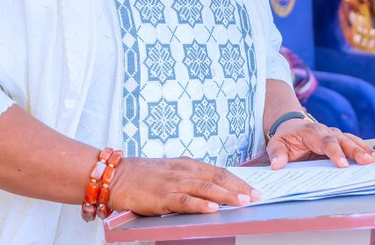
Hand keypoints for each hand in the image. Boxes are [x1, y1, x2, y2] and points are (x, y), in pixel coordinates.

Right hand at [109, 156, 259, 215]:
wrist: (117, 176)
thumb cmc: (144, 177)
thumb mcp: (172, 172)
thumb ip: (191, 179)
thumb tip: (214, 192)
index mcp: (188, 164)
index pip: (219, 172)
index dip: (239, 180)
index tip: (254, 189)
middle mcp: (184, 171)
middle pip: (218, 178)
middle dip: (239, 188)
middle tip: (257, 196)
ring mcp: (174, 183)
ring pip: (206, 189)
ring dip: (226, 196)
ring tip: (243, 202)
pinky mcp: (162, 196)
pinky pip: (185, 201)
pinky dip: (200, 205)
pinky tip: (213, 210)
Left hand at [266, 119, 374, 169]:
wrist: (290, 127)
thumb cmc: (285, 137)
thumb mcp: (276, 144)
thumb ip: (277, 153)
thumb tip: (277, 165)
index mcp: (311, 131)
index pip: (325, 141)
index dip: (335, 152)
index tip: (343, 165)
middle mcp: (326, 131)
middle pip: (342, 140)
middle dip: (355, 151)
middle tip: (368, 161)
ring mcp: (334, 135)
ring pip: (350, 140)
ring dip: (363, 149)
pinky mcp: (339, 141)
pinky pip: (353, 143)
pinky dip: (363, 149)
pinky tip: (374, 158)